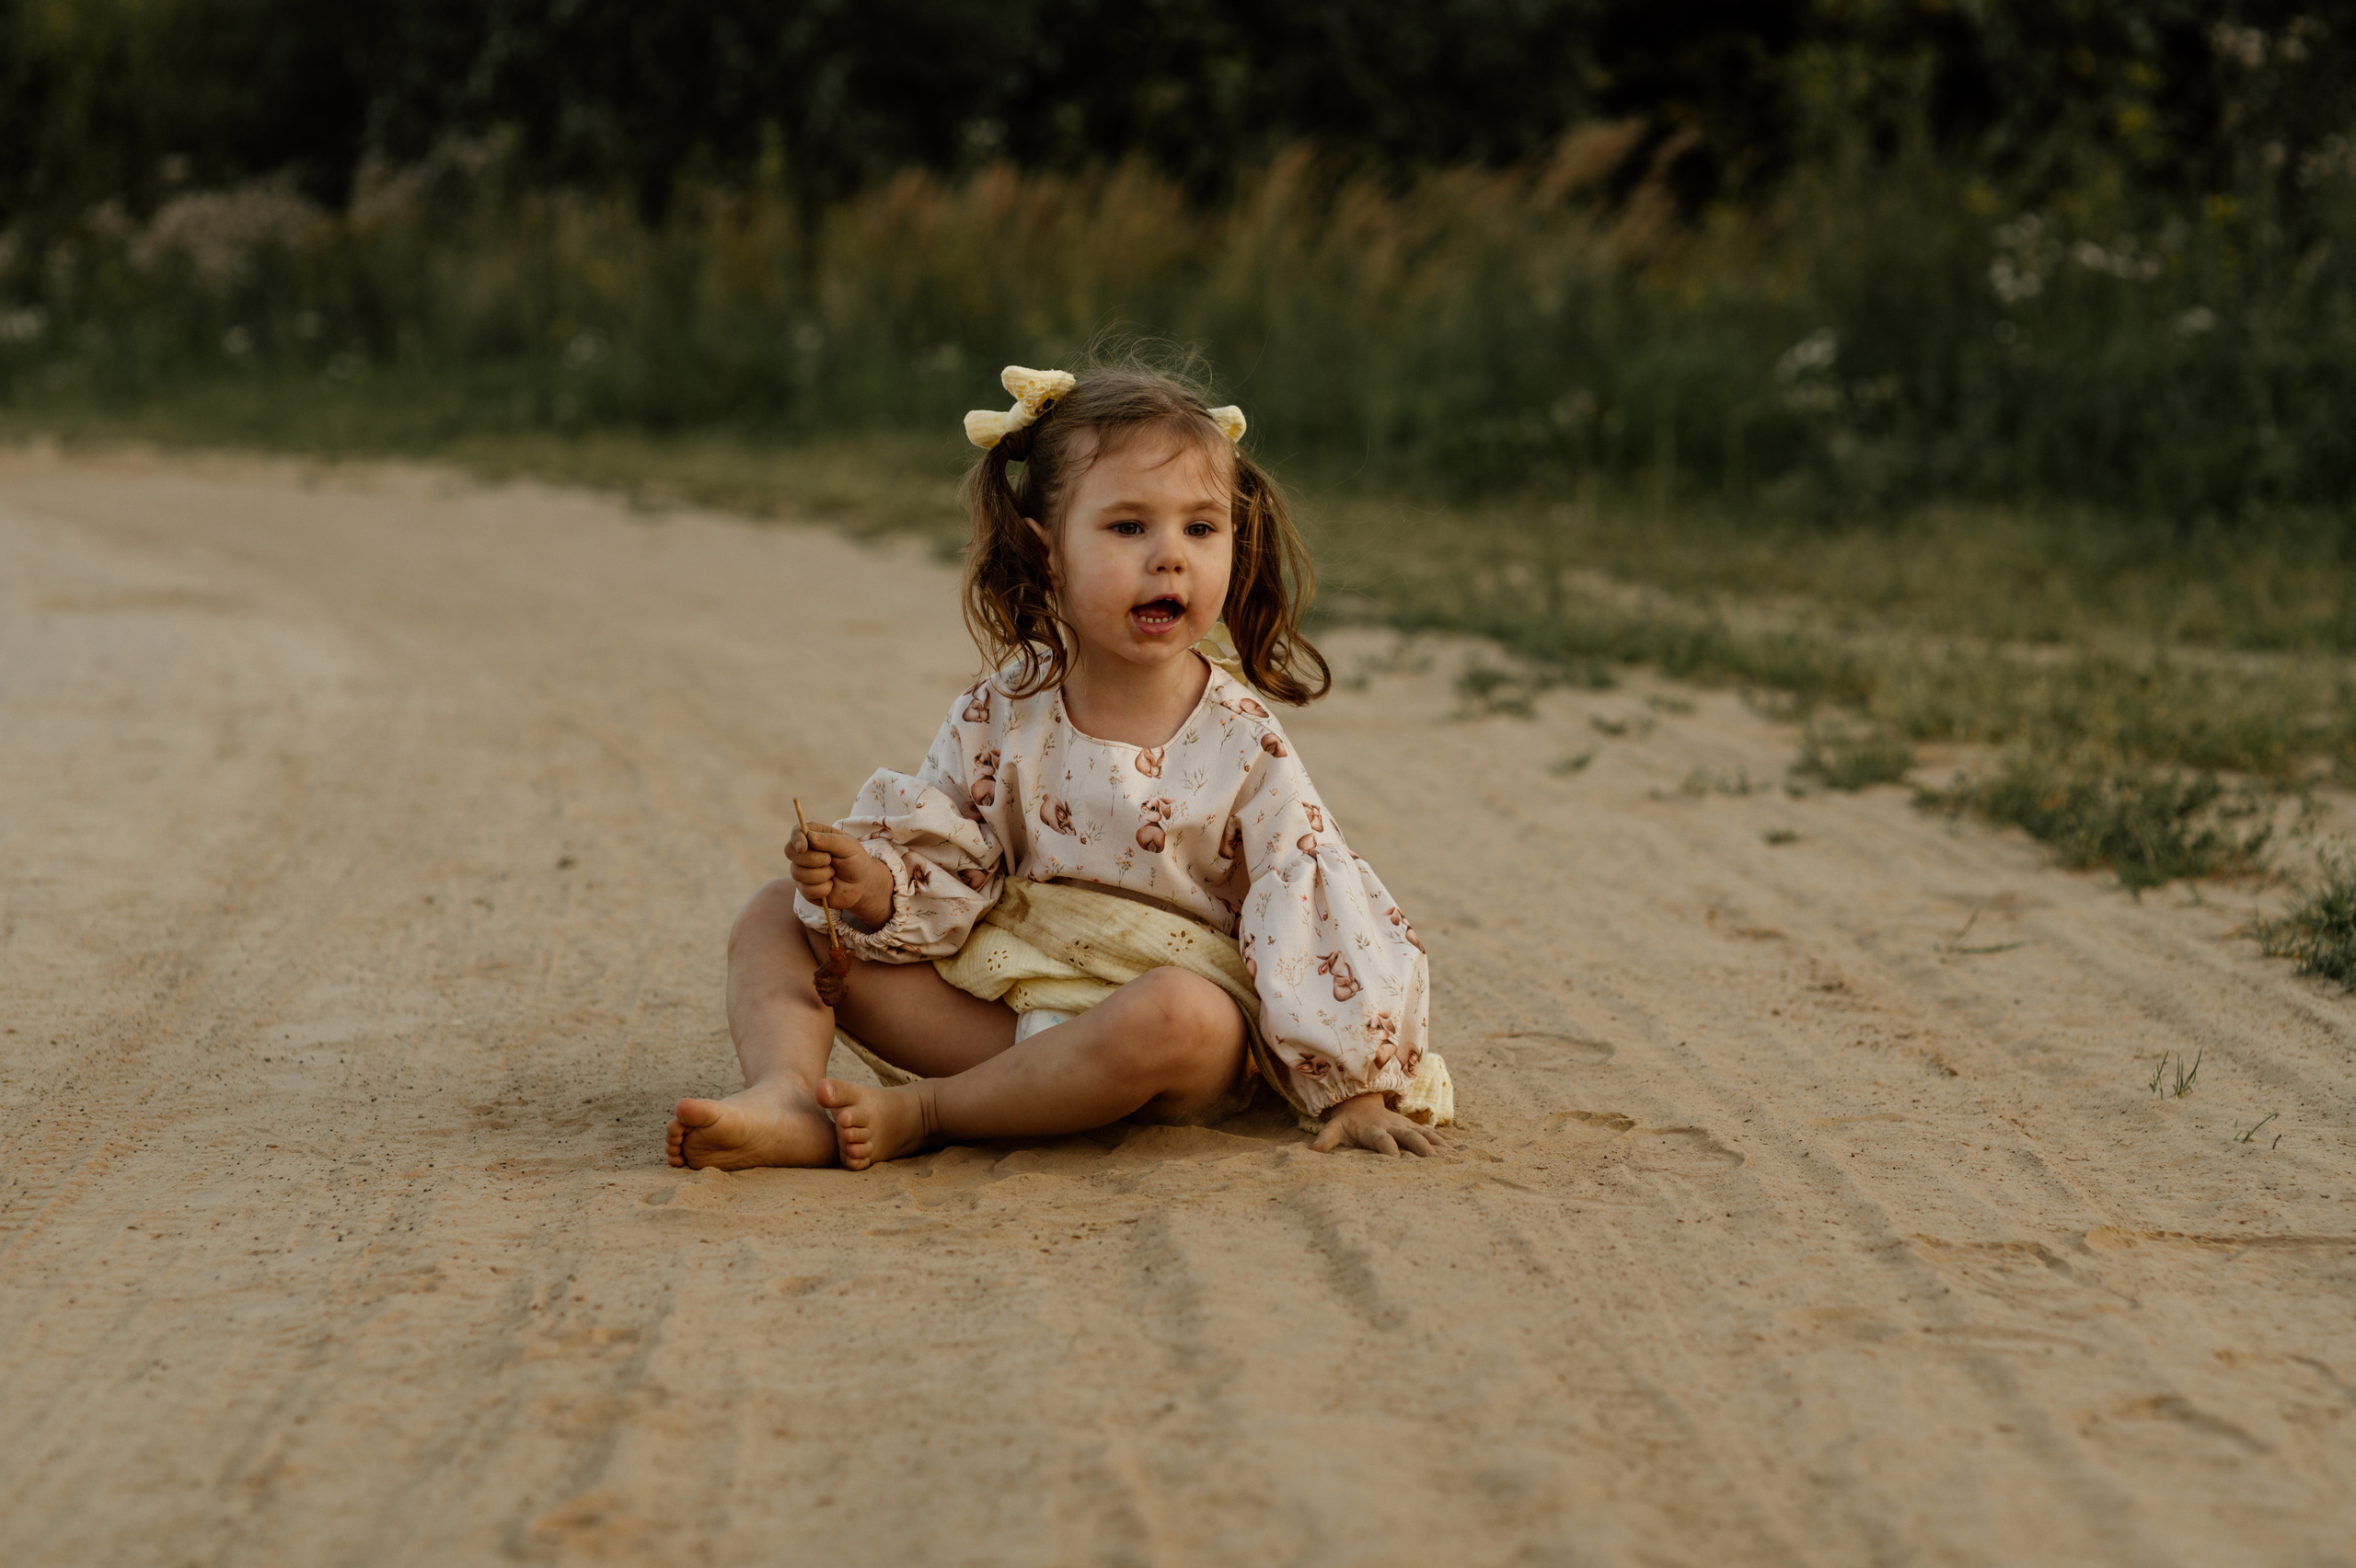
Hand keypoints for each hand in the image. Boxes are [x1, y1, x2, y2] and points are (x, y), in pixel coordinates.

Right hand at [786, 826, 893, 930]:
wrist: (862, 884)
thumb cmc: (855, 860)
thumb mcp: (848, 846)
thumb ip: (830, 840)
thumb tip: (809, 837)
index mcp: (814, 836)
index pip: (796, 832)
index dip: (796, 839)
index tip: (804, 847)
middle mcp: (804, 853)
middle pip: (791, 852)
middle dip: (813, 859)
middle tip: (830, 860)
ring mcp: (802, 871)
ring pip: (798, 873)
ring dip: (821, 875)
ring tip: (833, 873)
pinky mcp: (805, 889)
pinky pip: (806, 890)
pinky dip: (823, 889)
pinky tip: (830, 886)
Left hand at [1310, 1091, 1444, 1156]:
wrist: (1359, 1099)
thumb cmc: (1347, 1120)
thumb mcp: (1334, 1128)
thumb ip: (1325, 1139)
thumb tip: (1312, 1152)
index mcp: (1373, 1130)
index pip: (1381, 1140)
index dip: (1388, 1148)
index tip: (1395, 1160)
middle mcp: (1391, 1127)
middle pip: (1408, 1136)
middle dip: (1420, 1146)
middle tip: (1433, 1158)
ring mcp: (1404, 1125)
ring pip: (1423, 1133)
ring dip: (1436, 1143)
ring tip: (1451, 1155)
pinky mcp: (1412, 1126)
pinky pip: (1429, 1132)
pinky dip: (1443, 1140)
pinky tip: (1456, 1149)